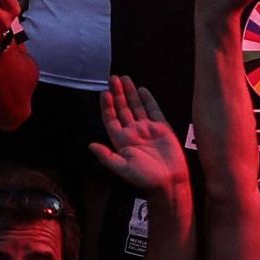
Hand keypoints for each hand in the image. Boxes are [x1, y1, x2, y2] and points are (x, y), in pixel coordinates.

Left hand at [90, 76, 191, 210]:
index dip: (107, 106)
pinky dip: (148, 100)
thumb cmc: (145, 178)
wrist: (169, 181)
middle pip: (122, 109)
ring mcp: (147, 130)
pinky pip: (153, 110)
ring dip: (130, 93)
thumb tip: (90, 145)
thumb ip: (106, 156)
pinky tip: (142, 90)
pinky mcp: (162, 129)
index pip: (111, 119)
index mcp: (121, 141)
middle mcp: (133, 133)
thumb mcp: (122, 168)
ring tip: (125, 79)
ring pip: (136, 107)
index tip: (104, 93)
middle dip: (118, 94)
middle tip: (113, 78)